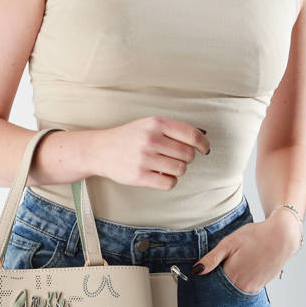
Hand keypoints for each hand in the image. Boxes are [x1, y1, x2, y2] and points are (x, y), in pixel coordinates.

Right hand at [88, 115, 210, 189]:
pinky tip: (161, 175)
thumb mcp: (148, 124)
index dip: (203, 144)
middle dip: (186, 158)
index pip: (191, 135)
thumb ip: (172, 130)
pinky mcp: (140, 176)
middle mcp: (151, 139)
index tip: (204, 149)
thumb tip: (201, 139)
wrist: (100, 150)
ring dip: (177, 170)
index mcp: (156, 123)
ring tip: (166, 166)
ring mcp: (145, 159)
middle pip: (187, 154)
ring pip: (180, 169)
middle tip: (176, 158)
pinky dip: (169, 181)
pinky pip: (169, 183)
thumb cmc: (128, 137)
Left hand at [190, 210, 301, 292]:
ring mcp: (252, 288)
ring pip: (232, 292)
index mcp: (232, 275)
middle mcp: (242, 286)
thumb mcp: (229, 243)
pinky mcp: (259, 287)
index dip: (205, 282)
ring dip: (226, 287)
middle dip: (215, 287)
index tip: (201, 277)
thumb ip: (212, 258)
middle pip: (221, 292)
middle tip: (215, 274)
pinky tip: (238, 274)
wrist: (282, 236)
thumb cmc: (255, 236)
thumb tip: (196, 271)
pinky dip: (237, 286)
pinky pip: (243, 291)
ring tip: (229, 270)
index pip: (211, 286)